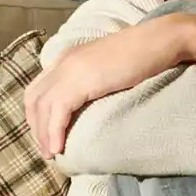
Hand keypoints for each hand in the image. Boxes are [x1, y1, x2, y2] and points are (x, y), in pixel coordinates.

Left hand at [24, 15, 190, 158]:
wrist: (161, 41)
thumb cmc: (143, 55)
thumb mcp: (109, 68)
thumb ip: (94, 80)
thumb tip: (90, 103)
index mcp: (69, 57)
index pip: (39, 88)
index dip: (37, 114)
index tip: (47, 134)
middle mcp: (64, 61)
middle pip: (34, 98)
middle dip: (36, 127)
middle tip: (47, 150)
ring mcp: (71, 68)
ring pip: (42, 107)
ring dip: (43, 134)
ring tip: (52, 154)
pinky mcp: (81, 80)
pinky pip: (58, 111)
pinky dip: (54, 132)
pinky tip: (59, 148)